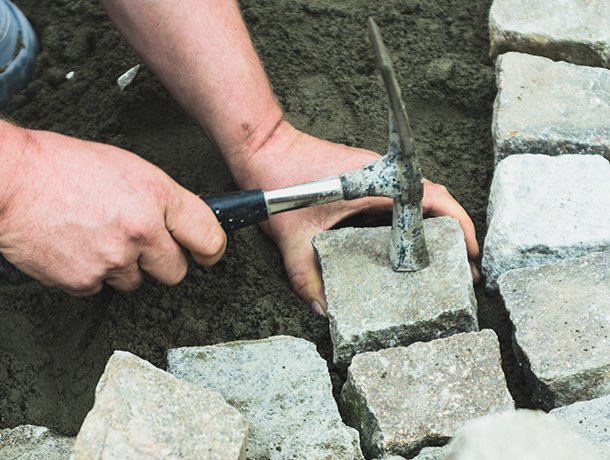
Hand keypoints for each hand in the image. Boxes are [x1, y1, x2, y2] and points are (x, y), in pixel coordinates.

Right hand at [0, 127, 225, 295]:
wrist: (11, 182)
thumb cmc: (64, 168)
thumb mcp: (128, 168)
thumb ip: (160, 200)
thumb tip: (180, 224)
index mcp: (157, 196)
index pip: (208, 236)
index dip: (210, 249)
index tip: (207, 254)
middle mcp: (141, 231)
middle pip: (175, 271)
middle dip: (162, 262)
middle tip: (141, 245)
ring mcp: (114, 259)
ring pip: (137, 282)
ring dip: (124, 268)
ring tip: (97, 238)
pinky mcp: (86, 281)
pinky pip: (101, 288)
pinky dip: (92, 274)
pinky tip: (77, 248)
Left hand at [235, 121, 478, 314]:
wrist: (263, 147)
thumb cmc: (278, 180)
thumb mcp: (292, 237)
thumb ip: (306, 276)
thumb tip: (323, 309)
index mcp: (376, 182)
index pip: (432, 199)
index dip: (457, 224)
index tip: (470, 251)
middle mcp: (382, 173)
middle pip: (434, 198)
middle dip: (454, 229)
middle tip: (464, 264)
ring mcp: (375, 172)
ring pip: (420, 195)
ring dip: (437, 221)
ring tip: (446, 255)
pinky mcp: (366, 176)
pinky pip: (401, 194)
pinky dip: (415, 215)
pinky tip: (411, 238)